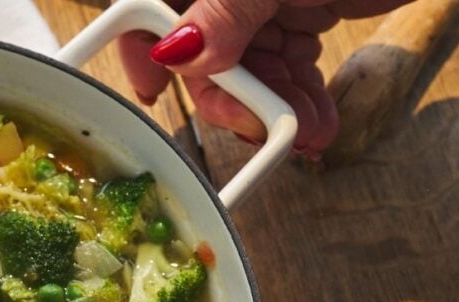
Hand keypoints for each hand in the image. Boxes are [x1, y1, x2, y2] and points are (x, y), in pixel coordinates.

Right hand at [118, 0, 415, 156]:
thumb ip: (226, 10)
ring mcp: (262, 2)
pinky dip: (299, 98)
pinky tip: (317, 120)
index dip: (141, 52)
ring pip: (247, 70)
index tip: (154, 93)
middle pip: (202, 54)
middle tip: (267, 130)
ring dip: (276, 109)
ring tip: (310, 133)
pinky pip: (284, 67)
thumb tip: (177, 51)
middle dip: (237, 99)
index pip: (149, 9)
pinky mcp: (299, 13)